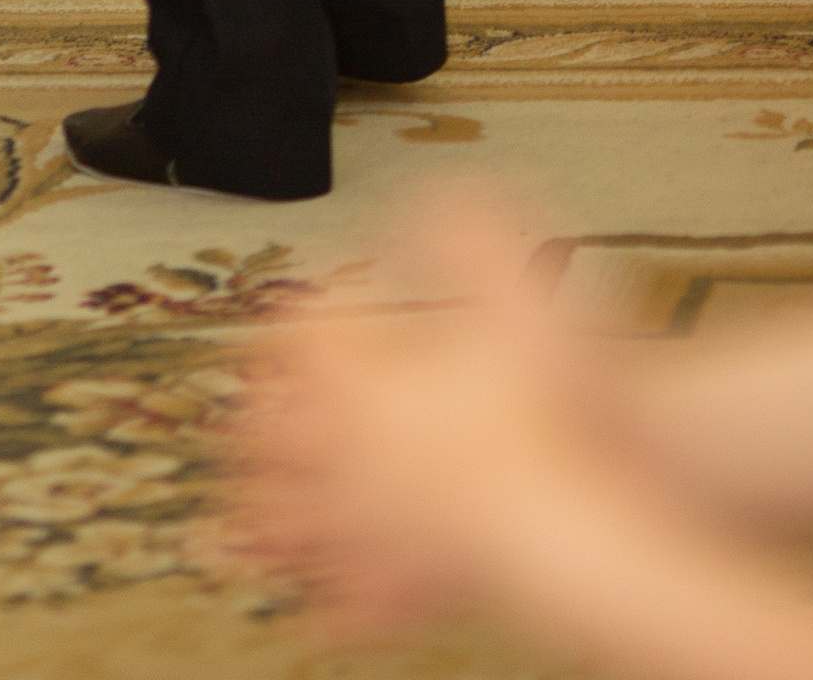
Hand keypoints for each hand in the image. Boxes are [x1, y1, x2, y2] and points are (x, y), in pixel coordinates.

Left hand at [224, 197, 620, 635]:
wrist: (589, 522)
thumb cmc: (552, 414)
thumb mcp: (516, 290)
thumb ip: (463, 226)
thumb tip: (422, 197)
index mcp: (367, 383)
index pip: (303, 337)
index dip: (295, 315)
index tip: (285, 313)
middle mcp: (358, 454)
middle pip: (278, 435)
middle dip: (247, 426)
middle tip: (224, 423)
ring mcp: (385, 523)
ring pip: (301, 524)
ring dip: (262, 520)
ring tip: (224, 530)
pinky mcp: (424, 578)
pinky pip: (361, 599)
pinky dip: (333, 605)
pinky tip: (315, 615)